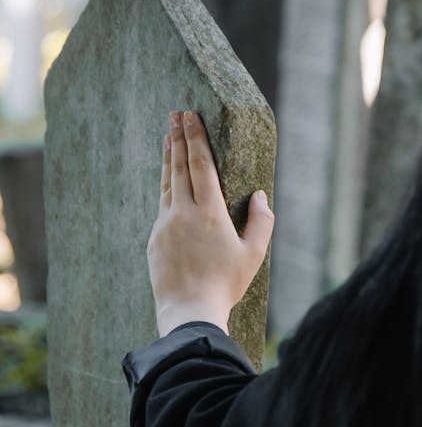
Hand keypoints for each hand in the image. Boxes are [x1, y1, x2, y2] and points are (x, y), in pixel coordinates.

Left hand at [147, 110, 273, 336]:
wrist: (189, 312)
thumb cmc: (226, 284)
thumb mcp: (254, 254)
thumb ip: (262, 221)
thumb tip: (260, 195)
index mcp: (210, 213)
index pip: (201, 166)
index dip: (196, 139)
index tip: (190, 117)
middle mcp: (184, 213)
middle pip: (180, 167)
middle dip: (178, 138)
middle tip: (176, 115)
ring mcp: (165, 225)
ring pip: (167, 183)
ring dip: (169, 158)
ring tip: (168, 137)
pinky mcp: (155, 239)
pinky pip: (162, 205)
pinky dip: (165, 185)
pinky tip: (168, 179)